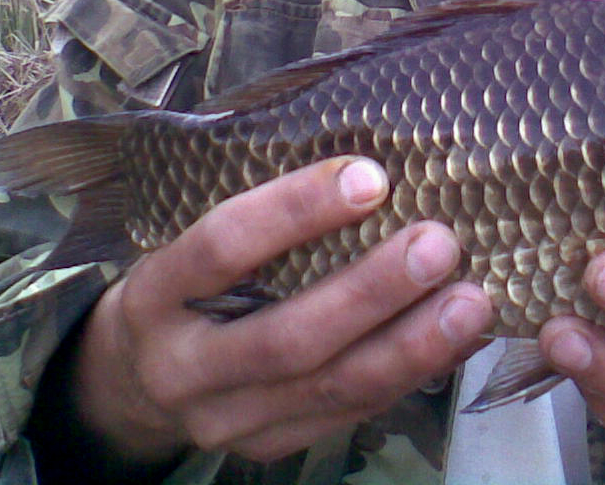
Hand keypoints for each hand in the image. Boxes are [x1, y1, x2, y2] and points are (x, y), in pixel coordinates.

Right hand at [66, 156, 493, 466]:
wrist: (134, 379)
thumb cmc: (184, 283)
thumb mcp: (188, 235)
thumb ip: (259, 209)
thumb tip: (366, 157)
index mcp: (155, 295)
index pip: (222, 248)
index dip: (295, 211)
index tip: (369, 176)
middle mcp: (182, 367)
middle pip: (287, 336)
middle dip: (372, 291)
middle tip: (438, 244)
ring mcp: (225, 419)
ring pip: (329, 387)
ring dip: (411, 345)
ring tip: (470, 300)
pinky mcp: (268, 446)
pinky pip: (350, 413)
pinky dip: (411, 375)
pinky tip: (456, 339)